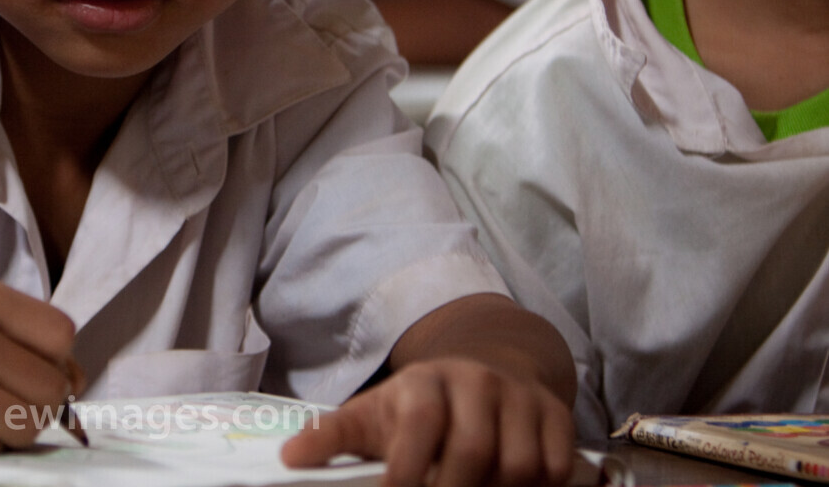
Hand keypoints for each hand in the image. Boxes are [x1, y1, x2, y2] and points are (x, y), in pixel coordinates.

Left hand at [281, 359, 573, 486]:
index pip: (420, 428)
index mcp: (424, 383)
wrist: (484, 370)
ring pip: (519, 465)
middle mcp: (475, 382)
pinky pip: (556, 467)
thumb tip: (289, 458)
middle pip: (474, 452)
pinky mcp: (555, 414)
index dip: (408, 473)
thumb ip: (331, 437)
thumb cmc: (416, 407)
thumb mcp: (372, 414)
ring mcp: (519, 397)